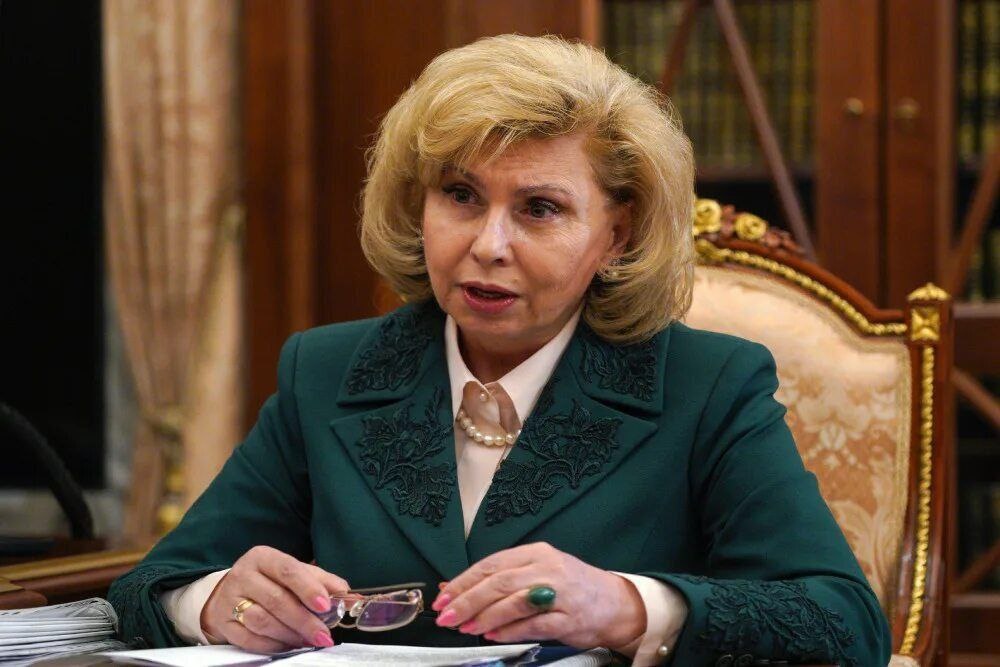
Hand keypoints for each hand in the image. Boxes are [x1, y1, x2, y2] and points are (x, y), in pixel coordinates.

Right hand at [201, 545, 349, 652]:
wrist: (228, 594)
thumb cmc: (270, 581)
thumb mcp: (295, 573)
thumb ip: (323, 582)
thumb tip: (350, 597)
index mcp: (263, 557)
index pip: (288, 570)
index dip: (308, 588)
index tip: (326, 606)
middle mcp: (243, 575)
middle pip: (276, 599)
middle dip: (304, 620)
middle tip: (324, 635)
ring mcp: (230, 600)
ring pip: (262, 621)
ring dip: (289, 635)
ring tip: (308, 641)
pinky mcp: (224, 623)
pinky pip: (249, 640)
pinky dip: (273, 645)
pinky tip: (288, 646)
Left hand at [431, 542, 645, 651]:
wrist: (614, 603)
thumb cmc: (570, 587)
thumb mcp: (537, 572)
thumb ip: (500, 579)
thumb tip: (454, 588)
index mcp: (536, 552)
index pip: (491, 564)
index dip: (463, 581)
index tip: (443, 597)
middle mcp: (547, 568)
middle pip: (498, 582)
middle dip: (467, 600)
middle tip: (447, 616)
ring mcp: (560, 593)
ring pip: (513, 602)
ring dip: (484, 617)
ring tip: (465, 628)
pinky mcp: (569, 618)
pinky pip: (532, 625)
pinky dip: (508, 631)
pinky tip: (492, 635)